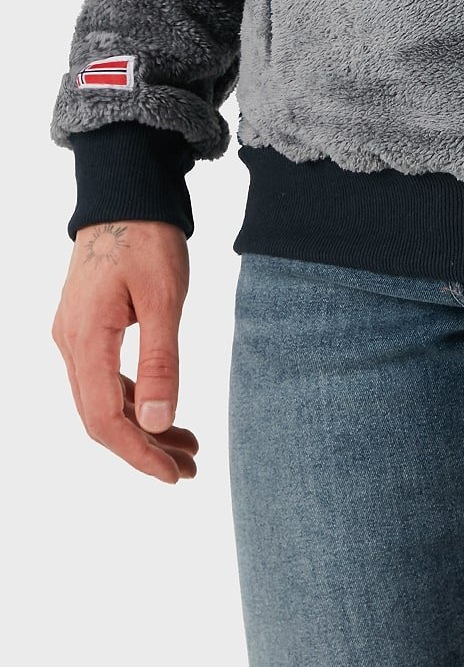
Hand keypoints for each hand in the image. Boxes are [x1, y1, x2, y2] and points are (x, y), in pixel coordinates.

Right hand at [51, 220, 198, 483]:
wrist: (125, 191)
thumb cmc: (147, 236)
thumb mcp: (164, 297)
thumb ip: (160, 361)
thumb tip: (155, 423)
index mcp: (86, 338)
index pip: (104, 419)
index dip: (137, 455)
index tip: (174, 475)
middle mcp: (71, 343)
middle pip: (100, 417)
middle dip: (144, 448)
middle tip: (189, 468)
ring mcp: (75, 335)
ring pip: (102, 400)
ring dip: (142, 427)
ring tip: (186, 446)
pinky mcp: (86, 327)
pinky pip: (103, 378)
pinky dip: (134, 399)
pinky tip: (162, 411)